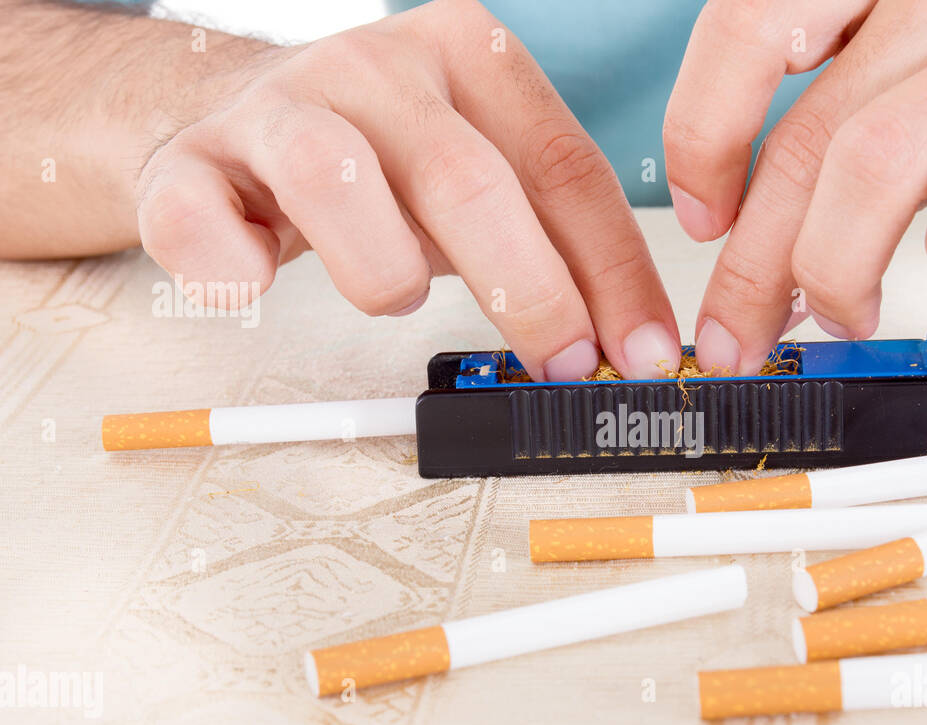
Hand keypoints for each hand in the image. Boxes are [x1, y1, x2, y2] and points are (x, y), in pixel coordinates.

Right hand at [137, 0, 679, 380]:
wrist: (234, 117)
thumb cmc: (387, 167)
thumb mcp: (486, 186)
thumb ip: (553, 246)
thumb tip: (626, 345)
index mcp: (472, 56)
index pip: (565, 167)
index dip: (612, 272)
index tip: (639, 354)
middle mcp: (378, 66)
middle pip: (467, 178)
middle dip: (530, 292)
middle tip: (560, 366)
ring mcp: (277, 106)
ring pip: (335, 181)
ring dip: (383, 275)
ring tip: (393, 295)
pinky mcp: (187, 159)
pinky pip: (196, 216)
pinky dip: (227, 269)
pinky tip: (252, 284)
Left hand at [665, 0, 926, 373]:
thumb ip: (856, 122)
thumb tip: (760, 240)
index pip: (755, 23)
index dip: (707, 130)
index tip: (704, 215)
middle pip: (814, 132)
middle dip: (757, 259)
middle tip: (741, 329)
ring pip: (880, 161)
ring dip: (835, 266)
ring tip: (842, 314)